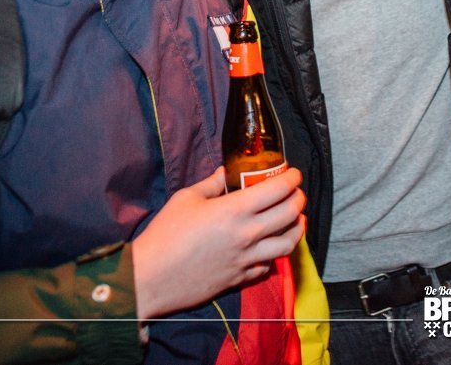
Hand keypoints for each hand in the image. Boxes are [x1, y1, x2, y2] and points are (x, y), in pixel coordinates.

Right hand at [132, 166, 305, 319]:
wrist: (150, 277)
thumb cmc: (165, 234)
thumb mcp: (187, 198)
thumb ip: (212, 183)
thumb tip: (226, 171)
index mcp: (235, 210)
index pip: (278, 189)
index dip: (292, 178)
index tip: (294, 173)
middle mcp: (247, 234)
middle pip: (290, 214)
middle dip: (299, 199)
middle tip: (296, 193)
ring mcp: (247, 258)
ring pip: (288, 243)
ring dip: (297, 228)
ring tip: (297, 219)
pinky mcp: (240, 278)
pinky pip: (268, 266)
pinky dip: (274, 255)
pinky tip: (270, 247)